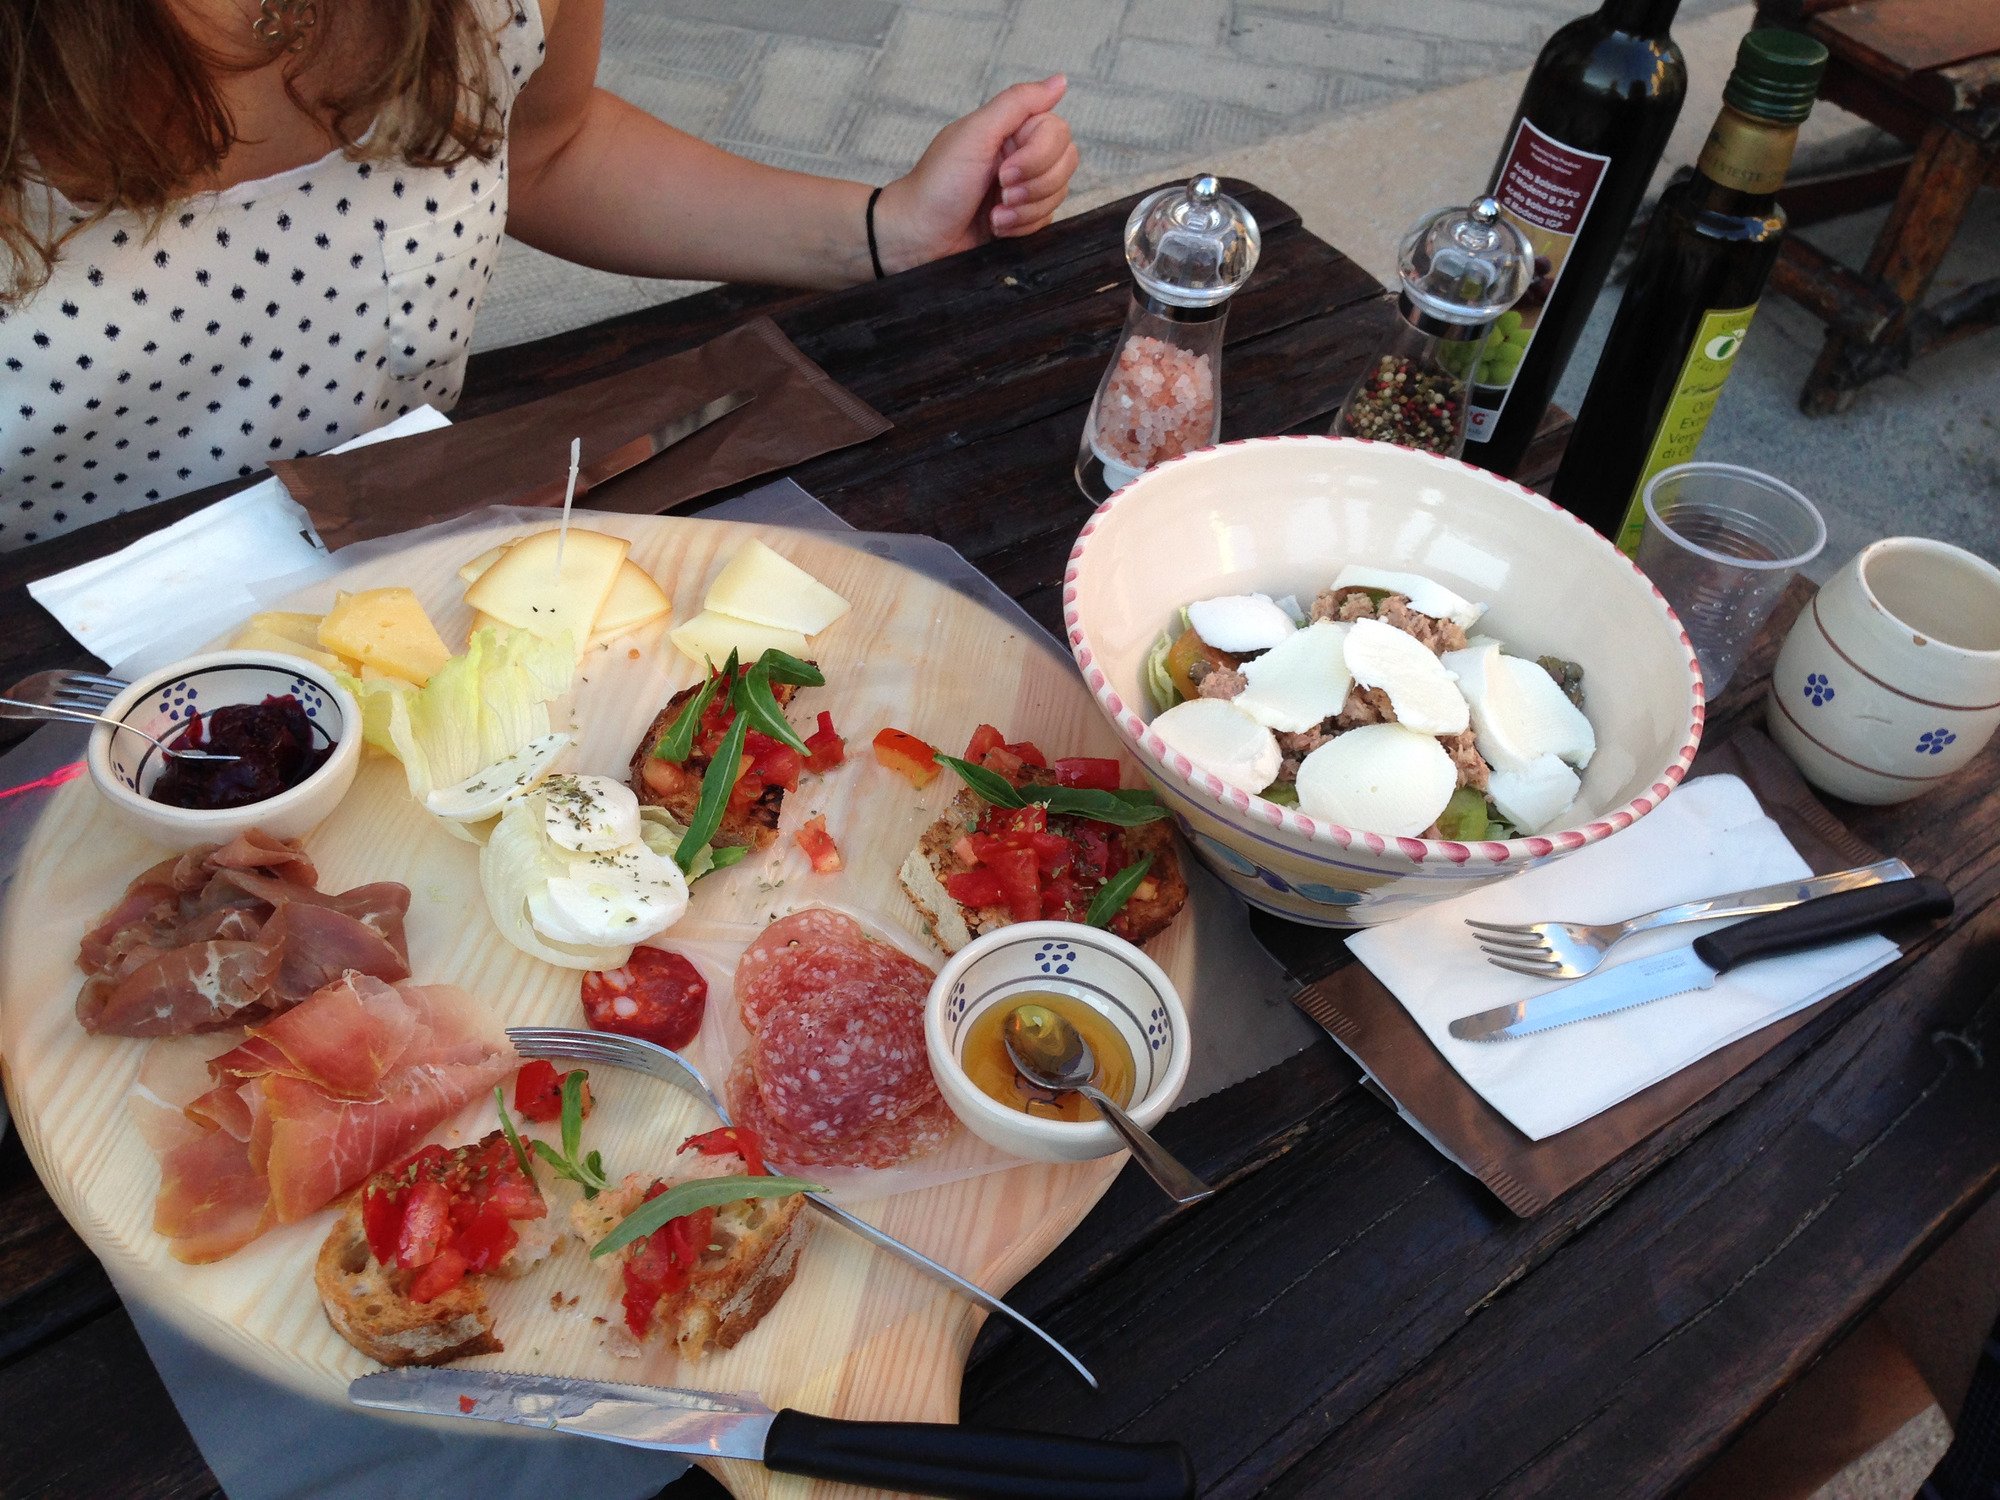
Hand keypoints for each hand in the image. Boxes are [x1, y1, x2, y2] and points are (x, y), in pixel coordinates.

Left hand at [874, 75, 1077, 272]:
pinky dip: (1021, 227)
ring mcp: (1024, 187)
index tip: (1003, 170)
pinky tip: (996, 226)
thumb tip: (1061, 81)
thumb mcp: (976, 133)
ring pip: (1059, 194)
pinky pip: (1047, 220)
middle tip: (999, 192)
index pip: (1058, 132)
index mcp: (1011, 128)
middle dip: (1033, 185)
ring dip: (1025, 209)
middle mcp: (1022, 154)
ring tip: (993, 214)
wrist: (918, 235)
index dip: (1038, 156)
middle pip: (1066, 163)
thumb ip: (1019, 102)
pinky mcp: (1023, 217)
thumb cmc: (938, 184)